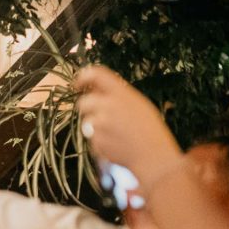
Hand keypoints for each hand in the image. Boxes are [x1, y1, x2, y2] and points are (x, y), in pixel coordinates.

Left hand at [74, 66, 183, 190]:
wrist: (152, 154)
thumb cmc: (148, 128)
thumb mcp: (137, 103)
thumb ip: (116, 95)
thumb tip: (94, 89)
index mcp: (121, 92)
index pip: (95, 74)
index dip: (82, 77)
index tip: (77, 83)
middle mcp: (108, 105)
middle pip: (83, 103)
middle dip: (87, 109)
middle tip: (101, 116)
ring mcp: (101, 123)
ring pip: (87, 122)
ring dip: (96, 127)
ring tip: (117, 133)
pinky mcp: (96, 140)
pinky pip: (92, 139)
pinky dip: (100, 142)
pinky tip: (116, 144)